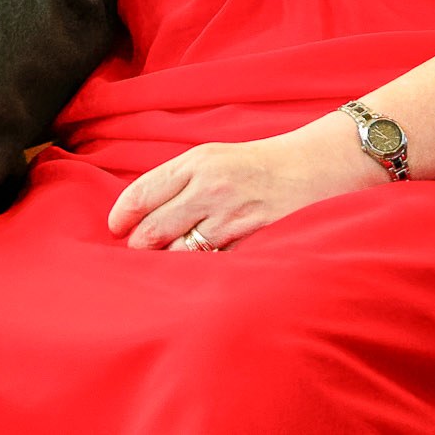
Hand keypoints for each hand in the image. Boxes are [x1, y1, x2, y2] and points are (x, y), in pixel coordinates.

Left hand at [107, 112, 388, 251]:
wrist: (319, 167)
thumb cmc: (260, 166)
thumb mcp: (215, 158)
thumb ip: (178, 181)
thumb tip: (139, 213)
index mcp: (196, 162)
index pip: (142, 192)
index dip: (122, 216)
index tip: (116, 230)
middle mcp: (210, 187)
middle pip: (154, 229)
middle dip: (141, 247)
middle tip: (139, 255)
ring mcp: (232, 217)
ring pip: (179, 253)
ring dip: (168, 265)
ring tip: (167, 269)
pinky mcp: (252, 242)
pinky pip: (214, 266)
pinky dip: (202, 273)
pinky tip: (200, 276)